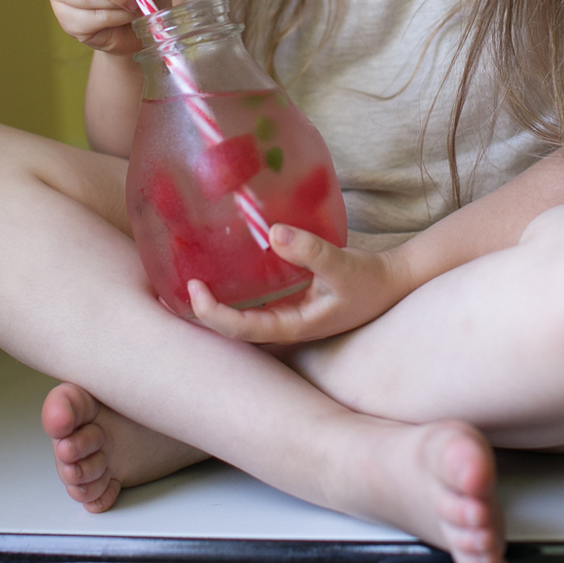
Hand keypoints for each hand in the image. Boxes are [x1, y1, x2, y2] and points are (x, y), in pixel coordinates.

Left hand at [187, 224, 408, 343]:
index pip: (242, 329)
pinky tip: (221, 273)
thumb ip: (311, 250)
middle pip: (232, 330)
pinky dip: (233, 292)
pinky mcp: (289, 303)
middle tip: (172, 287)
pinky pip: (253, 302)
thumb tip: (272, 232)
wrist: (391, 284)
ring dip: (214, 304)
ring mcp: (285, 317)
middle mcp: (284, 327)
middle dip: (202, 313)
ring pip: (240, 318)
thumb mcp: (342, 265)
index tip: (193, 288)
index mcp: (292, 327)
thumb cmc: (368, 280)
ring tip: (188, 280)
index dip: (213, 314)